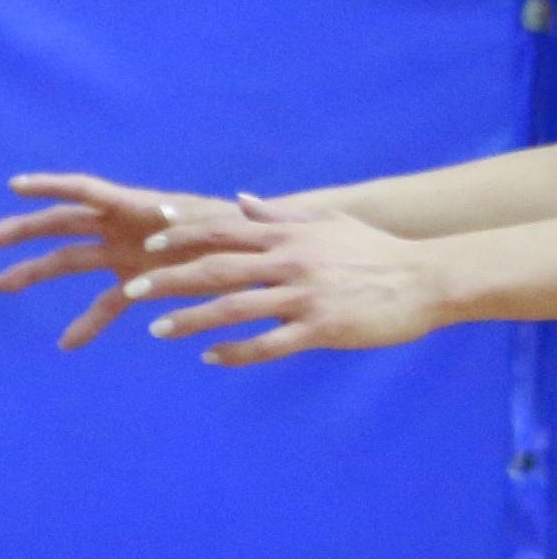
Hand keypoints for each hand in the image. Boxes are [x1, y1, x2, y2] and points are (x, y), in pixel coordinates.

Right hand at [0, 172, 228, 347]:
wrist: (259, 253)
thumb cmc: (243, 233)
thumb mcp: (222, 225)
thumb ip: (189, 224)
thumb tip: (165, 218)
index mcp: (139, 207)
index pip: (87, 191)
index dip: (52, 187)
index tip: (16, 186)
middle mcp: (124, 227)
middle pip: (63, 224)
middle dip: (24, 230)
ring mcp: (125, 254)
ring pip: (70, 260)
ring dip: (34, 270)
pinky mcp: (136, 281)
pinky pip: (104, 303)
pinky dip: (86, 323)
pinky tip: (66, 345)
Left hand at [128, 195, 456, 364]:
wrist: (428, 279)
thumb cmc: (374, 251)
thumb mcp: (329, 223)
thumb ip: (280, 214)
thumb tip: (239, 200)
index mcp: (291, 236)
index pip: (227, 230)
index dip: (185, 235)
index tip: (149, 241)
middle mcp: (292, 262)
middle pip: (219, 269)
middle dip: (171, 279)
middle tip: (131, 290)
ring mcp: (305, 296)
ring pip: (236, 307)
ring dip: (192, 319)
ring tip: (157, 330)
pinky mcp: (321, 328)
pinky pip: (268, 344)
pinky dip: (235, 351)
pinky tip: (208, 358)